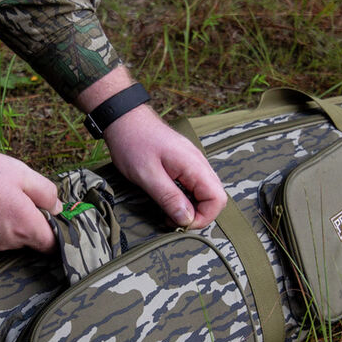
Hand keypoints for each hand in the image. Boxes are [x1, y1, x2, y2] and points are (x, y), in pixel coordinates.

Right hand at [0, 122, 61, 254]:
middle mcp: (4, 243)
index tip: (47, 222)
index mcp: (23, 225)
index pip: (50, 245)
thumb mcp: (18, 171)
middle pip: (23, 242)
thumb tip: (57, 208)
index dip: (53, 235)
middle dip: (21, 224)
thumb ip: (45, 192)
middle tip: (6, 198)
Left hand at [76, 67, 225, 228]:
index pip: (217, 199)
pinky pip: (196, 186)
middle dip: (198, 215)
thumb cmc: (133, 143)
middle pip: (216, 198)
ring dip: (192, 208)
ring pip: (207, 193)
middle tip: (173, 219)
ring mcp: (194, 163)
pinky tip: (169, 200)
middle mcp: (200, 163)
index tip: (181, 223)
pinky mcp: (186, 164)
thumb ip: (169, 198)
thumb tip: (186, 219)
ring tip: (169, 211)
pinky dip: (187, 198)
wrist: (125, 119)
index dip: (203, 218)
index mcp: (194, 165)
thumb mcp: (148, 175)